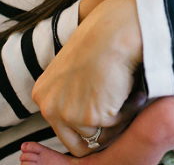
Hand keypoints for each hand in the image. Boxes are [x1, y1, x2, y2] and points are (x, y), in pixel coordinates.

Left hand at [32, 0, 144, 155]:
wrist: (115, 30)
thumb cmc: (102, 39)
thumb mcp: (74, 68)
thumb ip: (72, 92)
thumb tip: (88, 113)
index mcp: (42, 95)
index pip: (63, 130)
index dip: (87, 124)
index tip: (105, 111)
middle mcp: (48, 108)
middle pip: (78, 143)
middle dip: (101, 132)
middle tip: (119, 111)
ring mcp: (68, 114)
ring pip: (100, 137)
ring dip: (117, 120)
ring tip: (125, 93)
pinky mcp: (91, 117)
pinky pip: (116, 127)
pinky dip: (128, 112)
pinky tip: (131, 90)